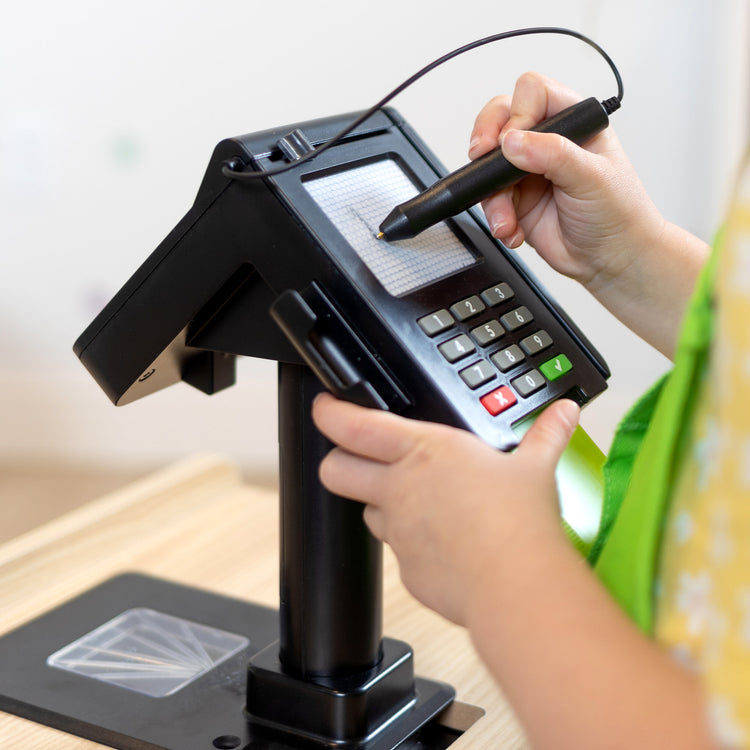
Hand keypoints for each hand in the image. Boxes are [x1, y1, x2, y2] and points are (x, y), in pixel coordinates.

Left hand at [312, 393, 579, 624]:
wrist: (517, 586)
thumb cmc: (520, 522)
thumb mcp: (534, 467)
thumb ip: (545, 434)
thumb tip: (564, 412)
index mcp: (425, 452)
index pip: (354, 425)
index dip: (330, 411)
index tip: (327, 405)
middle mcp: (401, 489)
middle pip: (335, 469)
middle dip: (337, 460)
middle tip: (355, 456)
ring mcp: (399, 532)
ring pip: (368, 512)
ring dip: (383, 505)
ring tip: (418, 505)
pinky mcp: (407, 571)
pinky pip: (399, 554)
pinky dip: (414, 547)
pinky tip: (445, 547)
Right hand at [470, 72, 662, 286]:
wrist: (611, 260)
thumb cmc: (619, 214)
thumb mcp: (592, 177)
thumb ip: (554, 154)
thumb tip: (513, 141)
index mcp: (574, 123)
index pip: (533, 94)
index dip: (518, 113)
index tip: (514, 142)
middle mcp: (548, 142)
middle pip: (500, 119)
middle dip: (487, 141)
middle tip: (482, 158)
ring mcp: (528, 172)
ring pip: (488, 165)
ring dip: (492, 194)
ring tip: (508, 217)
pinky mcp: (515, 201)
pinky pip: (489, 200)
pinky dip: (495, 217)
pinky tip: (513, 229)